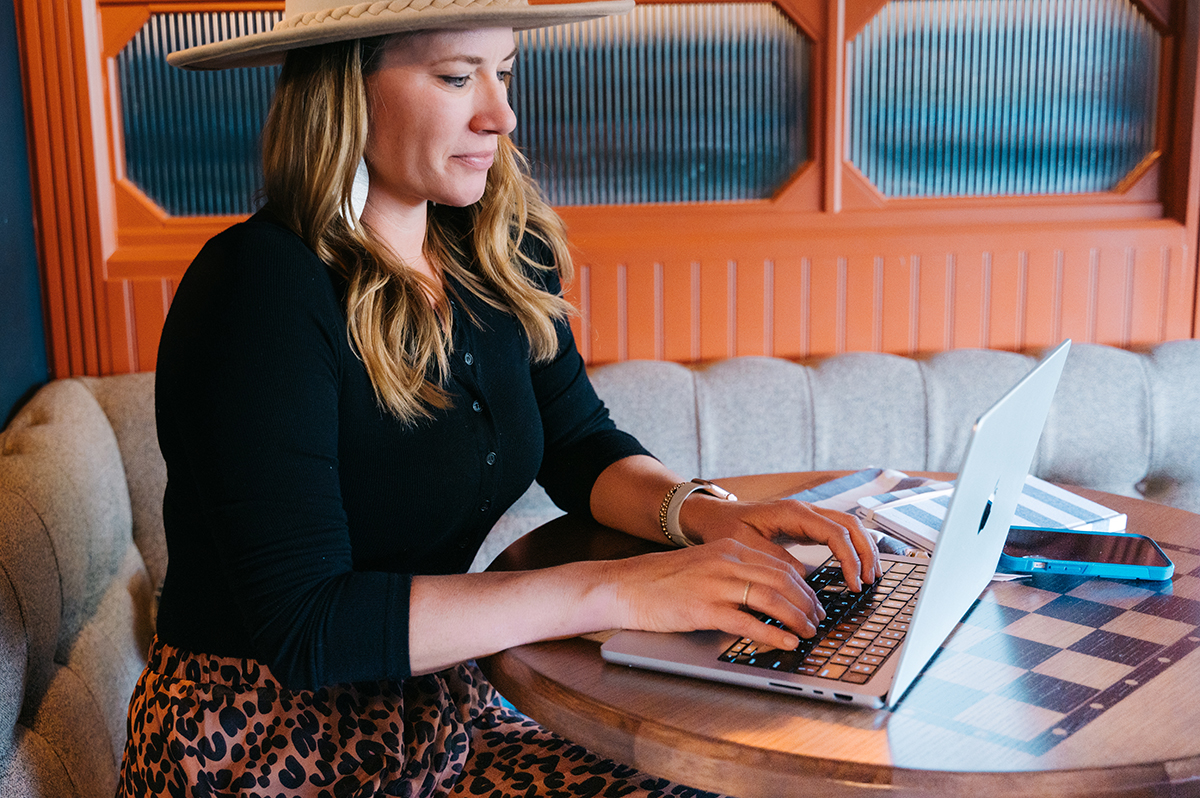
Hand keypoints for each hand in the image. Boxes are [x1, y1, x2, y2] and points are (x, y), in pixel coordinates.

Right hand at [602, 537, 827, 651]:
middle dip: (807, 603)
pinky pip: (747, 622)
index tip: (815, 602)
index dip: (804, 586)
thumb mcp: (703, 565)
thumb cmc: (662, 580)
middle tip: (818, 620)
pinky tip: (786, 642)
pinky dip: (772, 634)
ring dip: (796, 618)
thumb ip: (734, 572)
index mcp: (728, 548)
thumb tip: (768, 591)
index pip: (780, 564)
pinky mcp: (703, 608)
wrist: (625, 586)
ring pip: (771, 598)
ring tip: (808, 632)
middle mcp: (726, 561)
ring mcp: (715, 584)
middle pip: (782, 580)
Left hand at [679, 495, 882, 591]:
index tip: (854, 583)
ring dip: (863, 549)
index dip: (849, 558)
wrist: (712, 516)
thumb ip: (773, 559)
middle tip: (871, 581)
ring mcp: (807, 516)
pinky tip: (856, 567)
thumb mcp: (744, 545)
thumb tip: (802, 577)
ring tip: (871, 576)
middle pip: (850, 525)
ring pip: (848, 526)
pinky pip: (837, 533)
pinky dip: (851, 548)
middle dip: (865, 552)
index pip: (835, 532)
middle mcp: (805, 510)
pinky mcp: (806, 526)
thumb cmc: (724, 527)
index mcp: (792, 512)